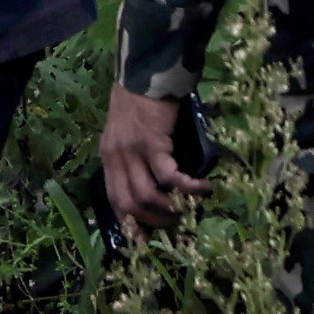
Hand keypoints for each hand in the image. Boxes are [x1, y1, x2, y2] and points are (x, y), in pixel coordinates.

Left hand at [103, 81, 208, 233]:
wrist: (146, 74)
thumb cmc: (142, 102)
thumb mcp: (129, 133)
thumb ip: (135, 156)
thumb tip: (157, 182)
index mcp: (109, 159)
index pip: (114, 200)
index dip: (130, 222)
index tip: (145, 239)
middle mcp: (116, 159)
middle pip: (129, 204)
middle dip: (151, 221)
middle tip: (174, 225)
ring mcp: (132, 153)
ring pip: (147, 195)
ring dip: (170, 208)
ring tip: (190, 209)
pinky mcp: (152, 144)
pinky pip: (168, 175)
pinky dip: (186, 187)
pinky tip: (203, 189)